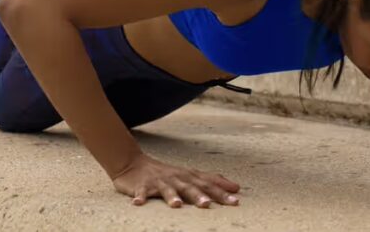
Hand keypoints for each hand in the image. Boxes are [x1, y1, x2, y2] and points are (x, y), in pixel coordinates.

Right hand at [112, 153, 240, 207]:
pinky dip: (140, 197)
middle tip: (208, 205)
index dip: (221, 192)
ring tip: (177, 205)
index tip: (235, 201)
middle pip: (189, 187)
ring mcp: (158, 182)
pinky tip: (139, 203)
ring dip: (172, 196)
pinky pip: (141, 192)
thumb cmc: (166, 174)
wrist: (133, 164)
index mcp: (188, 177)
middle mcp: (176, 178)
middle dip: (198, 196)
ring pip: (166, 189)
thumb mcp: (190, 175)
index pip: (208, 184)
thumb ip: (212, 182)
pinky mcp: (141, 186)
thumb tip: (236, 187)